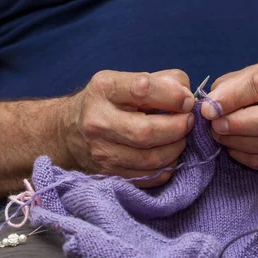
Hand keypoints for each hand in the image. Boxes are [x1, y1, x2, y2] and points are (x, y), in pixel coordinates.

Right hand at [64, 69, 194, 186]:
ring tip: (179, 138)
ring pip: (150, 159)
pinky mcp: (108, 174)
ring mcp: (101, 152)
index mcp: (104, 89)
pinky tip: (167, 154)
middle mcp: (97, 121)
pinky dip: (166, 166)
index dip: (173, 97)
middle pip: (146, 132)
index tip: (187, 102)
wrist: (69, 132)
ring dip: (175, 149)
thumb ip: (163, 81)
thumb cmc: (108, 102)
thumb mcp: (128, 80)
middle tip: (188, 122)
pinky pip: (149, 177)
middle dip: (178, 128)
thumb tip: (188, 98)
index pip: (142, 90)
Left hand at [200, 50, 257, 168]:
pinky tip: (233, 147)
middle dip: (239, 125)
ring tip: (220, 136)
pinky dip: (247, 156)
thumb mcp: (255, 70)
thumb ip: (232, 85)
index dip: (233, 97)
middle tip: (215, 126)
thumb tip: (210, 105)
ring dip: (240, 142)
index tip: (209, 108)